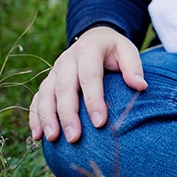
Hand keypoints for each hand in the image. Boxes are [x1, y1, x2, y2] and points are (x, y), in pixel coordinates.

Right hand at [28, 26, 147, 142]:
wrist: (95, 37)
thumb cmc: (114, 49)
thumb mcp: (127, 50)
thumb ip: (133, 66)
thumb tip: (140, 86)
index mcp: (88, 51)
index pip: (89, 76)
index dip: (93, 100)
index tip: (100, 123)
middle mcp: (67, 60)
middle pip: (64, 88)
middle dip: (68, 114)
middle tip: (74, 138)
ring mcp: (55, 71)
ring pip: (46, 94)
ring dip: (47, 117)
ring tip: (52, 138)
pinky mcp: (49, 81)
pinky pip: (38, 98)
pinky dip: (35, 116)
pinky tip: (37, 135)